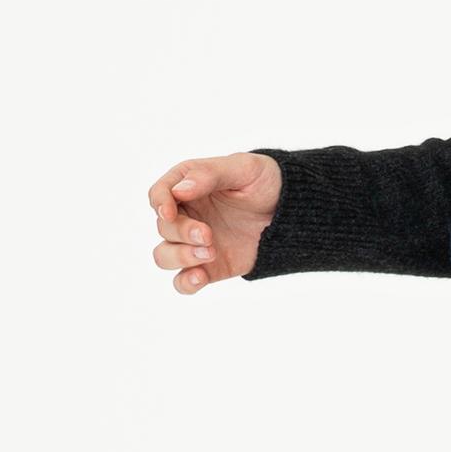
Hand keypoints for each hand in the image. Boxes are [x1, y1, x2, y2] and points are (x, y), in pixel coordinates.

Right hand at [146, 152, 282, 292]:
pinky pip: (183, 281)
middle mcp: (186, 214)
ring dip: (180, 257)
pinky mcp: (208, 267)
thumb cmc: (265, 182)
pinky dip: (185, 283)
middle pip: (163, 227)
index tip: (169, 212)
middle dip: (181, 232)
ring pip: (164, 256)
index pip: (159, 194)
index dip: (159, 204)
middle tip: (208, 234)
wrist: (292, 212)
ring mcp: (194, 243)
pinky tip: (200, 277)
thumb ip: (209, 175)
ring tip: (210, 253)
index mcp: (188, 185)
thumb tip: (180, 190)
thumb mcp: (243, 168)